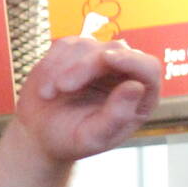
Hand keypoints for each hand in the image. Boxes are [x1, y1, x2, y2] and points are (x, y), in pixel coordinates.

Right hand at [14, 36, 161, 163]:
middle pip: (115, 51)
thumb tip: (135, 86)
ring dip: (62, 68)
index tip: (106, 58)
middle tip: (62, 86)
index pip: (148, 67)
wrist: (39, 135)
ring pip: (87, 46)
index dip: (131, 61)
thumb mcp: (92, 137)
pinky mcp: (75, 52)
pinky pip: (64, 46)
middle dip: (86, 66)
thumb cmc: (70, 140)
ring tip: (48, 94)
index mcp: (139, 96)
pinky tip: (44, 87)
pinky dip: (50, 65)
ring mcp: (98, 59)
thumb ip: (116, 116)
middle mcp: (123, 73)